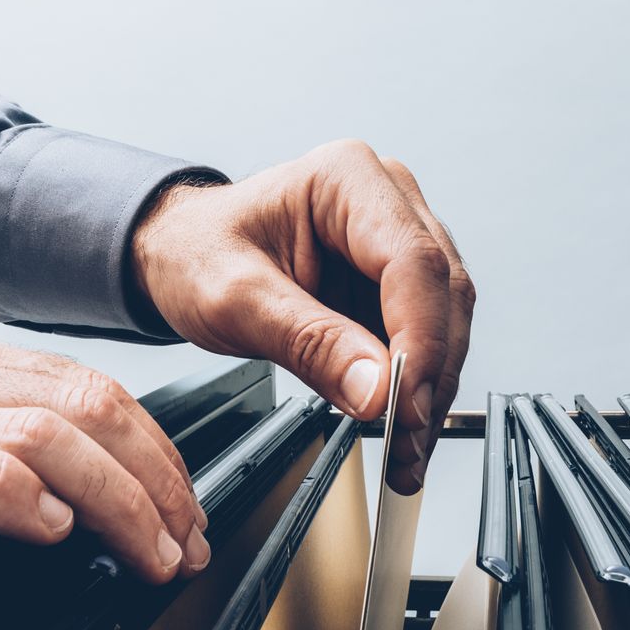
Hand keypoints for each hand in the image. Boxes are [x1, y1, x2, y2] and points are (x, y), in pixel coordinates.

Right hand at [0, 329, 207, 629]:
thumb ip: (8, 457)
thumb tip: (112, 502)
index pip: (93, 389)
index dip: (157, 454)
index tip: (186, 513)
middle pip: (86, 404)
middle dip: (154, 480)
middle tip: (181, 542)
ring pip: (42, 433)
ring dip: (114, 499)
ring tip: (142, 552)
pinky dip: (23, 498)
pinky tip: (53, 533)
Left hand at [130, 139, 474, 492]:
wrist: (182, 254)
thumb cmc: (197, 252)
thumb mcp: (234, 299)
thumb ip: (308, 342)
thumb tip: (376, 391)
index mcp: (348, 179)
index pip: (413, 262)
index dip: (420, 339)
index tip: (403, 403)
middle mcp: (389, 200)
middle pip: (443, 294)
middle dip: (430, 377)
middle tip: (405, 442)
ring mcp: (399, 241)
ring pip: (447, 322)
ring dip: (430, 392)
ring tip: (403, 450)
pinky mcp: (399, 284)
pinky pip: (428, 339)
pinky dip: (417, 390)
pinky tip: (400, 428)